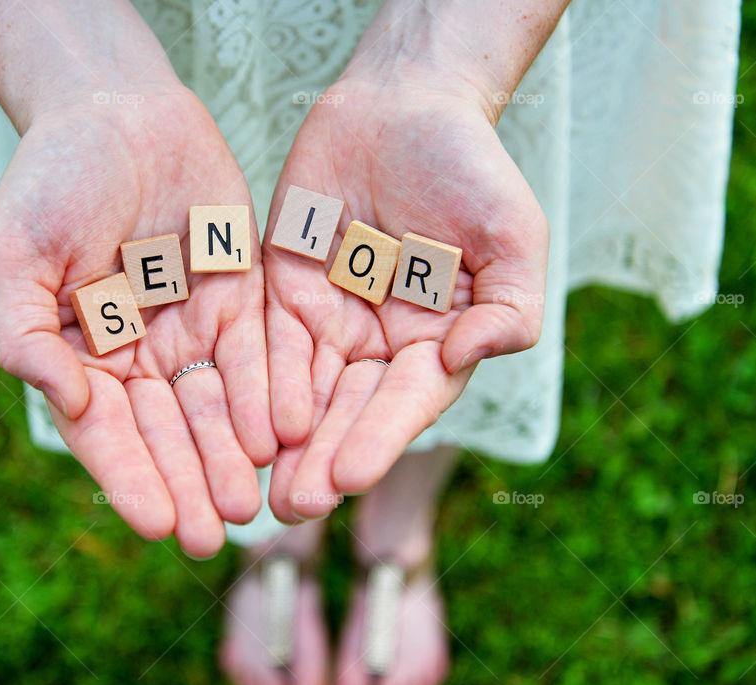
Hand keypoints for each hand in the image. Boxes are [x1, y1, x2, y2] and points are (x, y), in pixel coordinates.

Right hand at [0, 84, 274, 557]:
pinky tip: (279, 435)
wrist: (117, 110)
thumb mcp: (13, 254)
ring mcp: (190, 329)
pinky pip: (255, 354)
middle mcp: (138, 355)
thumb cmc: (51, 178)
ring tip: (253, 503)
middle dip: (191, 482)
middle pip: (167, 431)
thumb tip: (65, 403)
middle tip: (217, 535)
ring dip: (231, 455)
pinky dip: (265, 394)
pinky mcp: (238, 298)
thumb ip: (27, 333)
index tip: (158, 524)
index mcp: (80, 355)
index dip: (131, 478)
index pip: (106, 431)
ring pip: (215, 405)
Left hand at [263, 77, 547, 521]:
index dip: (379, 437)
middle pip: (348, 411)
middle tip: (295, 506)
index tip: (350, 476)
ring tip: (264, 488)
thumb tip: (473, 355)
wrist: (402, 107)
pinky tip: (244, 421)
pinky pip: (268, 343)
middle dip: (323, 459)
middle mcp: (379, 346)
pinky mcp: (283, 294)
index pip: (405, 401)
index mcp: (434, 343)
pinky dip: (258, 382)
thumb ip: (508, 305)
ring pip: (303, 392)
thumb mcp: (511, 234)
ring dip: (285, 442)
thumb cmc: (469, 169)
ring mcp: (329, 322)